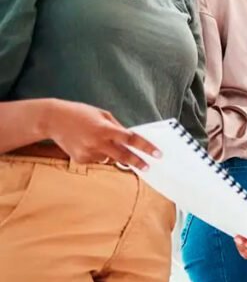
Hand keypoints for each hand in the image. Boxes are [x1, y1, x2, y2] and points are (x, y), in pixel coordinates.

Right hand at [45, 100, 159, 168]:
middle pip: (123, 156)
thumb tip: (130, 139)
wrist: (53, 120)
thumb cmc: (80, 113)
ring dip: (111, 153)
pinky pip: (97, 160)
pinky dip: (97, 154)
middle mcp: (98, 142)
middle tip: (147, 167)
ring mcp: (88, 152)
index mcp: (105, 129)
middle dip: (137, 162)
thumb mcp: (102, 115)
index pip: (131, 139)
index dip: (146, 147)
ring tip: (96, 140)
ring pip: (109, 158)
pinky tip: (86, 143)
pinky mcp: (80, 159)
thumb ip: (117, 127)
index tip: (157, 154)